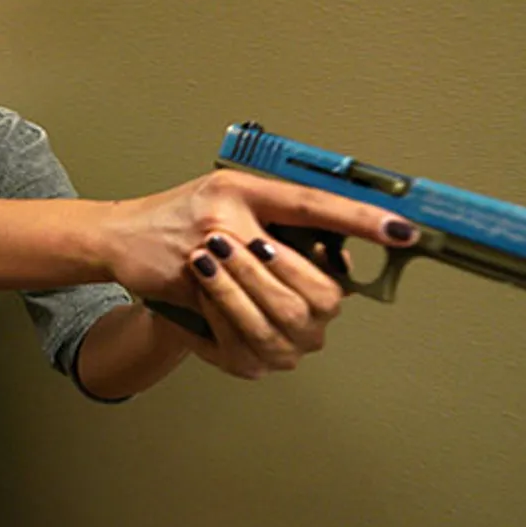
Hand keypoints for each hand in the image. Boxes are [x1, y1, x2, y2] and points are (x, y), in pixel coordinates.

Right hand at [107, 169, 416, 306]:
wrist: (120, 237)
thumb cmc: (179, 219)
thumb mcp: (231, 200)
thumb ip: (278, 219)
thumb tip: (335, 249)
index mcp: (244, 188)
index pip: (316, 204)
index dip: (362, 220)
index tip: (405, 231)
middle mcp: (228, 214)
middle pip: (306, 278)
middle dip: (305, 299)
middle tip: (294, 298)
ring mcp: (206, 249)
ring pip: (278, 310)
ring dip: (271, 319)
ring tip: (256, 311)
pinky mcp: (188, 284)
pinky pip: (238, 330)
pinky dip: (240, 337)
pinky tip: (234, 326)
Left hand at [163, 231, 343, 377]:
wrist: (192, 281)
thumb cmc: (239, 248)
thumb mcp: (268, 224)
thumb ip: (303, 230)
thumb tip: (325, 242)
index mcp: (326, 299)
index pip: (327, 290)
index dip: (292, 266)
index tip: (258, 240)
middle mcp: (310, 332)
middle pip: (291, 311)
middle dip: (251, 274)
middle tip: (218, 243)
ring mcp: (281, 353)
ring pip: (261, 330)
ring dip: (228, 292)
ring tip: (201, 261)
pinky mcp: (248, 366)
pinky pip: (234, 347)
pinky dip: (216, 314)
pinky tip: (199, 290)